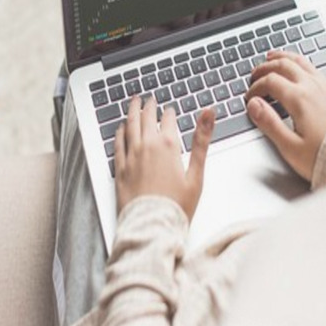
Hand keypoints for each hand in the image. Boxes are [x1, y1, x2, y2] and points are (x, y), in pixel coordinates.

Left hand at [114, 96, 214, 221]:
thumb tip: (208, 113)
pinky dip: (119, 132)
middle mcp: (147, 147)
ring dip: (132, 112)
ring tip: (133, 102)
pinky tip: (120, 128)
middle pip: (146, 118)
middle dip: (149, 106)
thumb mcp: (197, 173)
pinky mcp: (119, 169)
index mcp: (168, 146)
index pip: (168, 119)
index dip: (170, 113)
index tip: (170, 110)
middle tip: (149, 99)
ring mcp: (131, 157)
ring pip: (129, 126)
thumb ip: (202, 141)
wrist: (152, 225)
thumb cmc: (177, 205)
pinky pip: (117, 143)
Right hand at [246, 50, 325, 180]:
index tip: (249, 98)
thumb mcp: (289, 145)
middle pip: (284, 65)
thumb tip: (254, 105)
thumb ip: (268, 123)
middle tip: (253, 75)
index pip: (270, 81)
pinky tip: (296, 65)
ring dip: (282, 58)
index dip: (255, 87)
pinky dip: (298, 62)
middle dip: (265, 68)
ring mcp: (323, 88)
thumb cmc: (322, 156)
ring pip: (299, 62)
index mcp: (300, 100)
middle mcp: (312, 89)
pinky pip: (311, 67)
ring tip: (271, 57)